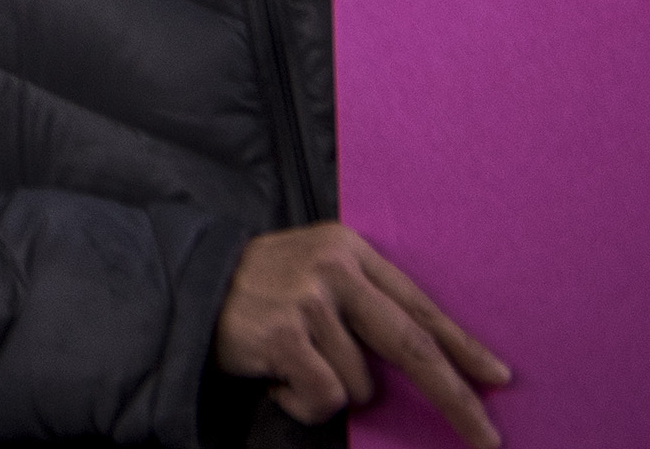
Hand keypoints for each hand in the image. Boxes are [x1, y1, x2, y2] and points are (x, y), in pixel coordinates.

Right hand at [215, 223, 506, 446]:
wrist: (181, 287)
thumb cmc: (257, 291)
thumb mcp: (312, 274)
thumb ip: (363, 300)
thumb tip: (430, 356)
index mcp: (348, 249)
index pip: (419, 306)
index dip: (463, 347)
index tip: (499, 377)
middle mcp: (332, 269)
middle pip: (412, 346)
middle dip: (455, 397)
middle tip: (486, 436)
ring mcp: (307, 301)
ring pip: (359, 384)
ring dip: (331, 391)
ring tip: (292, 367)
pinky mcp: (285, 334)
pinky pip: (325, 397)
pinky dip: (303, 403)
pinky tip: (277, 380)